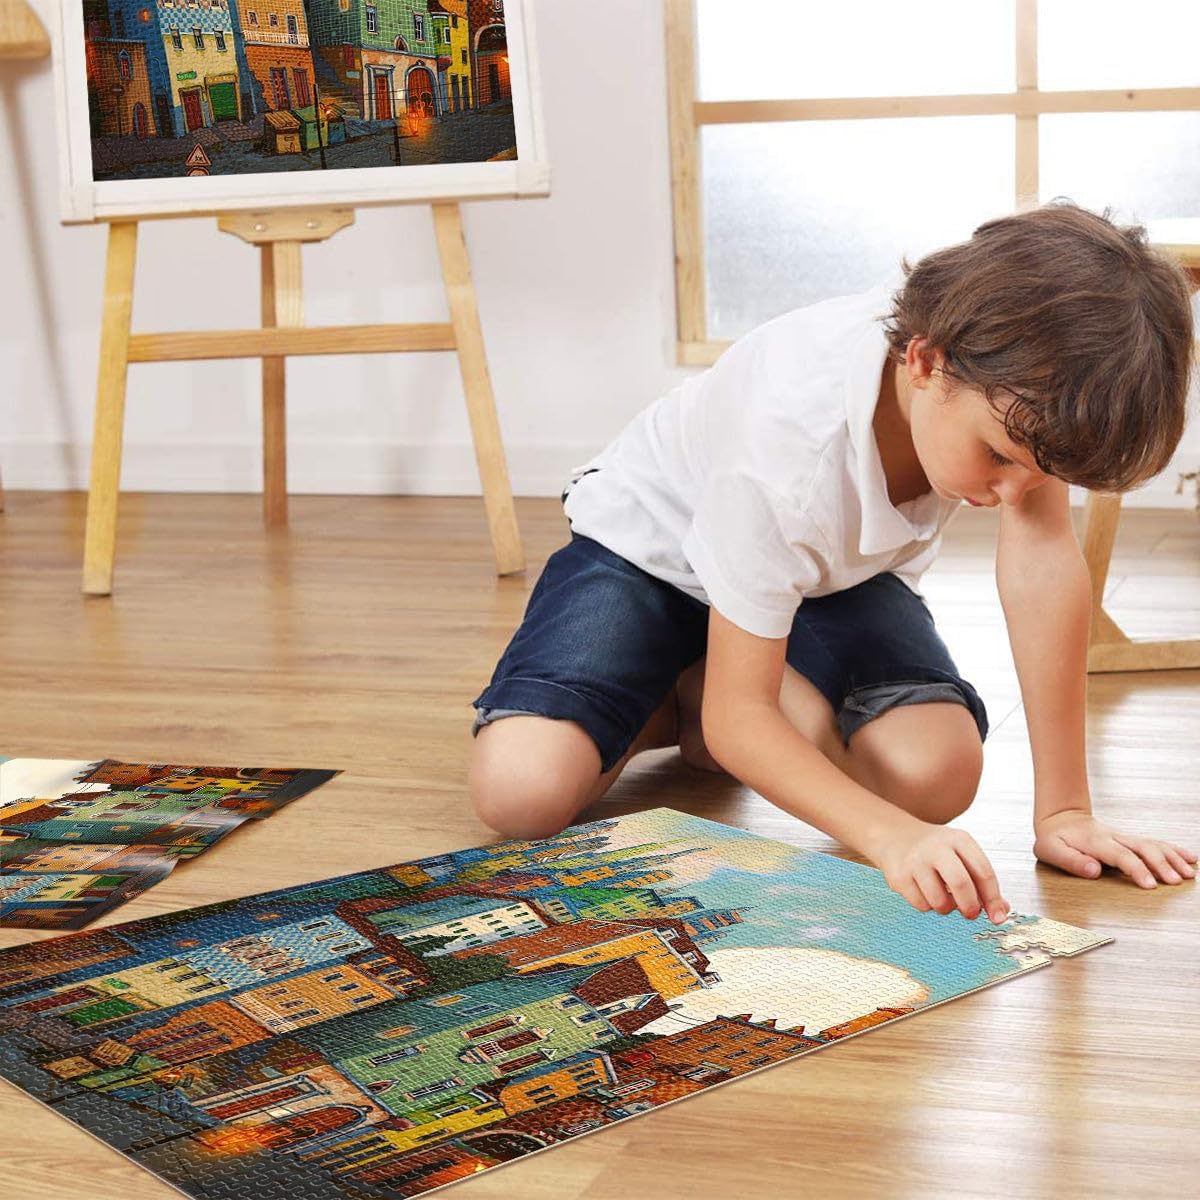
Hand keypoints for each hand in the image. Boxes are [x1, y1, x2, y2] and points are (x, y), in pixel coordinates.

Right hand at [874, 818, 1009, 922]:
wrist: (896, 836)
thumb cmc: (935, 850)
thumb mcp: (961, 855)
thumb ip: (982, 881)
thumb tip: (1001, 910)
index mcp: (959, 840)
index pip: (983, 872)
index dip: (994, 899)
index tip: (998, 917)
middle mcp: (936, 847)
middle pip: (961, 884)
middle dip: (970, 907)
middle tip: (971, 913)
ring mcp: (915, 861)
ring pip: (940, 901)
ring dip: (946, 908)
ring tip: (942, 896)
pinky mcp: (899, 876)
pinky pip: (921, 905)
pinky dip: (927, 905)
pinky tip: (924, 891)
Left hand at [1033, 809, 1197, 887]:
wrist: (1060, 817)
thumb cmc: (1054, 838)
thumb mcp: (1050, 850)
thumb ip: (1071, 861)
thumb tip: (1095, 871)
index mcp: (1095, 842)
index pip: (1120, 856)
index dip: (1137, 869)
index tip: (1151, 884)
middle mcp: (1113, 837)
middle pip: (1142, 848)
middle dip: (1161, 864)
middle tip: (1175, 881)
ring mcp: (1123, 837)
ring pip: (1152, 844)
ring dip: (1171, 857)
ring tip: (1188, 873)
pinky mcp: (1129, 839)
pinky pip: (1154, 842)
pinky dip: (1173, 850)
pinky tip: (1189, 858)